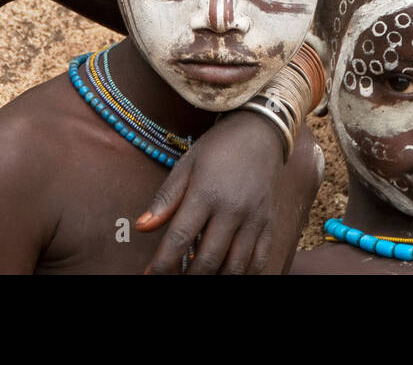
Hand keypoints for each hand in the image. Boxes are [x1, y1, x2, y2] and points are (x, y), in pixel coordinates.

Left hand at [139, 110, 283, 273]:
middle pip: (208, 259)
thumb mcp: (186, 165)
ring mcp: (254, 219)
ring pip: (235, 266)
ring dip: (214, 279)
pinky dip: (242, 275)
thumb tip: (142, 227)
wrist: (260, 132)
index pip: (179, 239)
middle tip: (173, 280)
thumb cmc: (218, 148)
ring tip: (197, 277)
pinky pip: (259, 260)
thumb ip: (165, 199)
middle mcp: (232, 209)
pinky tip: (227, 275)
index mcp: (206, 193)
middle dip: (188, 278)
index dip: (162, 265)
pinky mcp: (269, 223)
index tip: (149, 277)